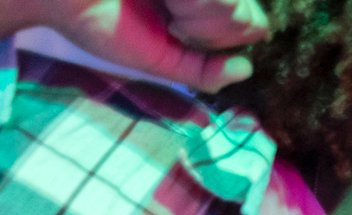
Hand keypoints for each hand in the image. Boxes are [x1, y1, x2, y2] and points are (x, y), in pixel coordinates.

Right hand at [55, 0, 268, 92]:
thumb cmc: (99, 19)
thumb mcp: (157, 58)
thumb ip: (202, 71)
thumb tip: (245, 69)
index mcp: (202, 3)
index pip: (252, 24)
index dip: (220, 35)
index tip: (175, 30)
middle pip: (250, 16)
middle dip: (207, 28)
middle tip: (164, 14)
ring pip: (234, 4)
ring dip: (195, 14)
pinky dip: (189, 2)